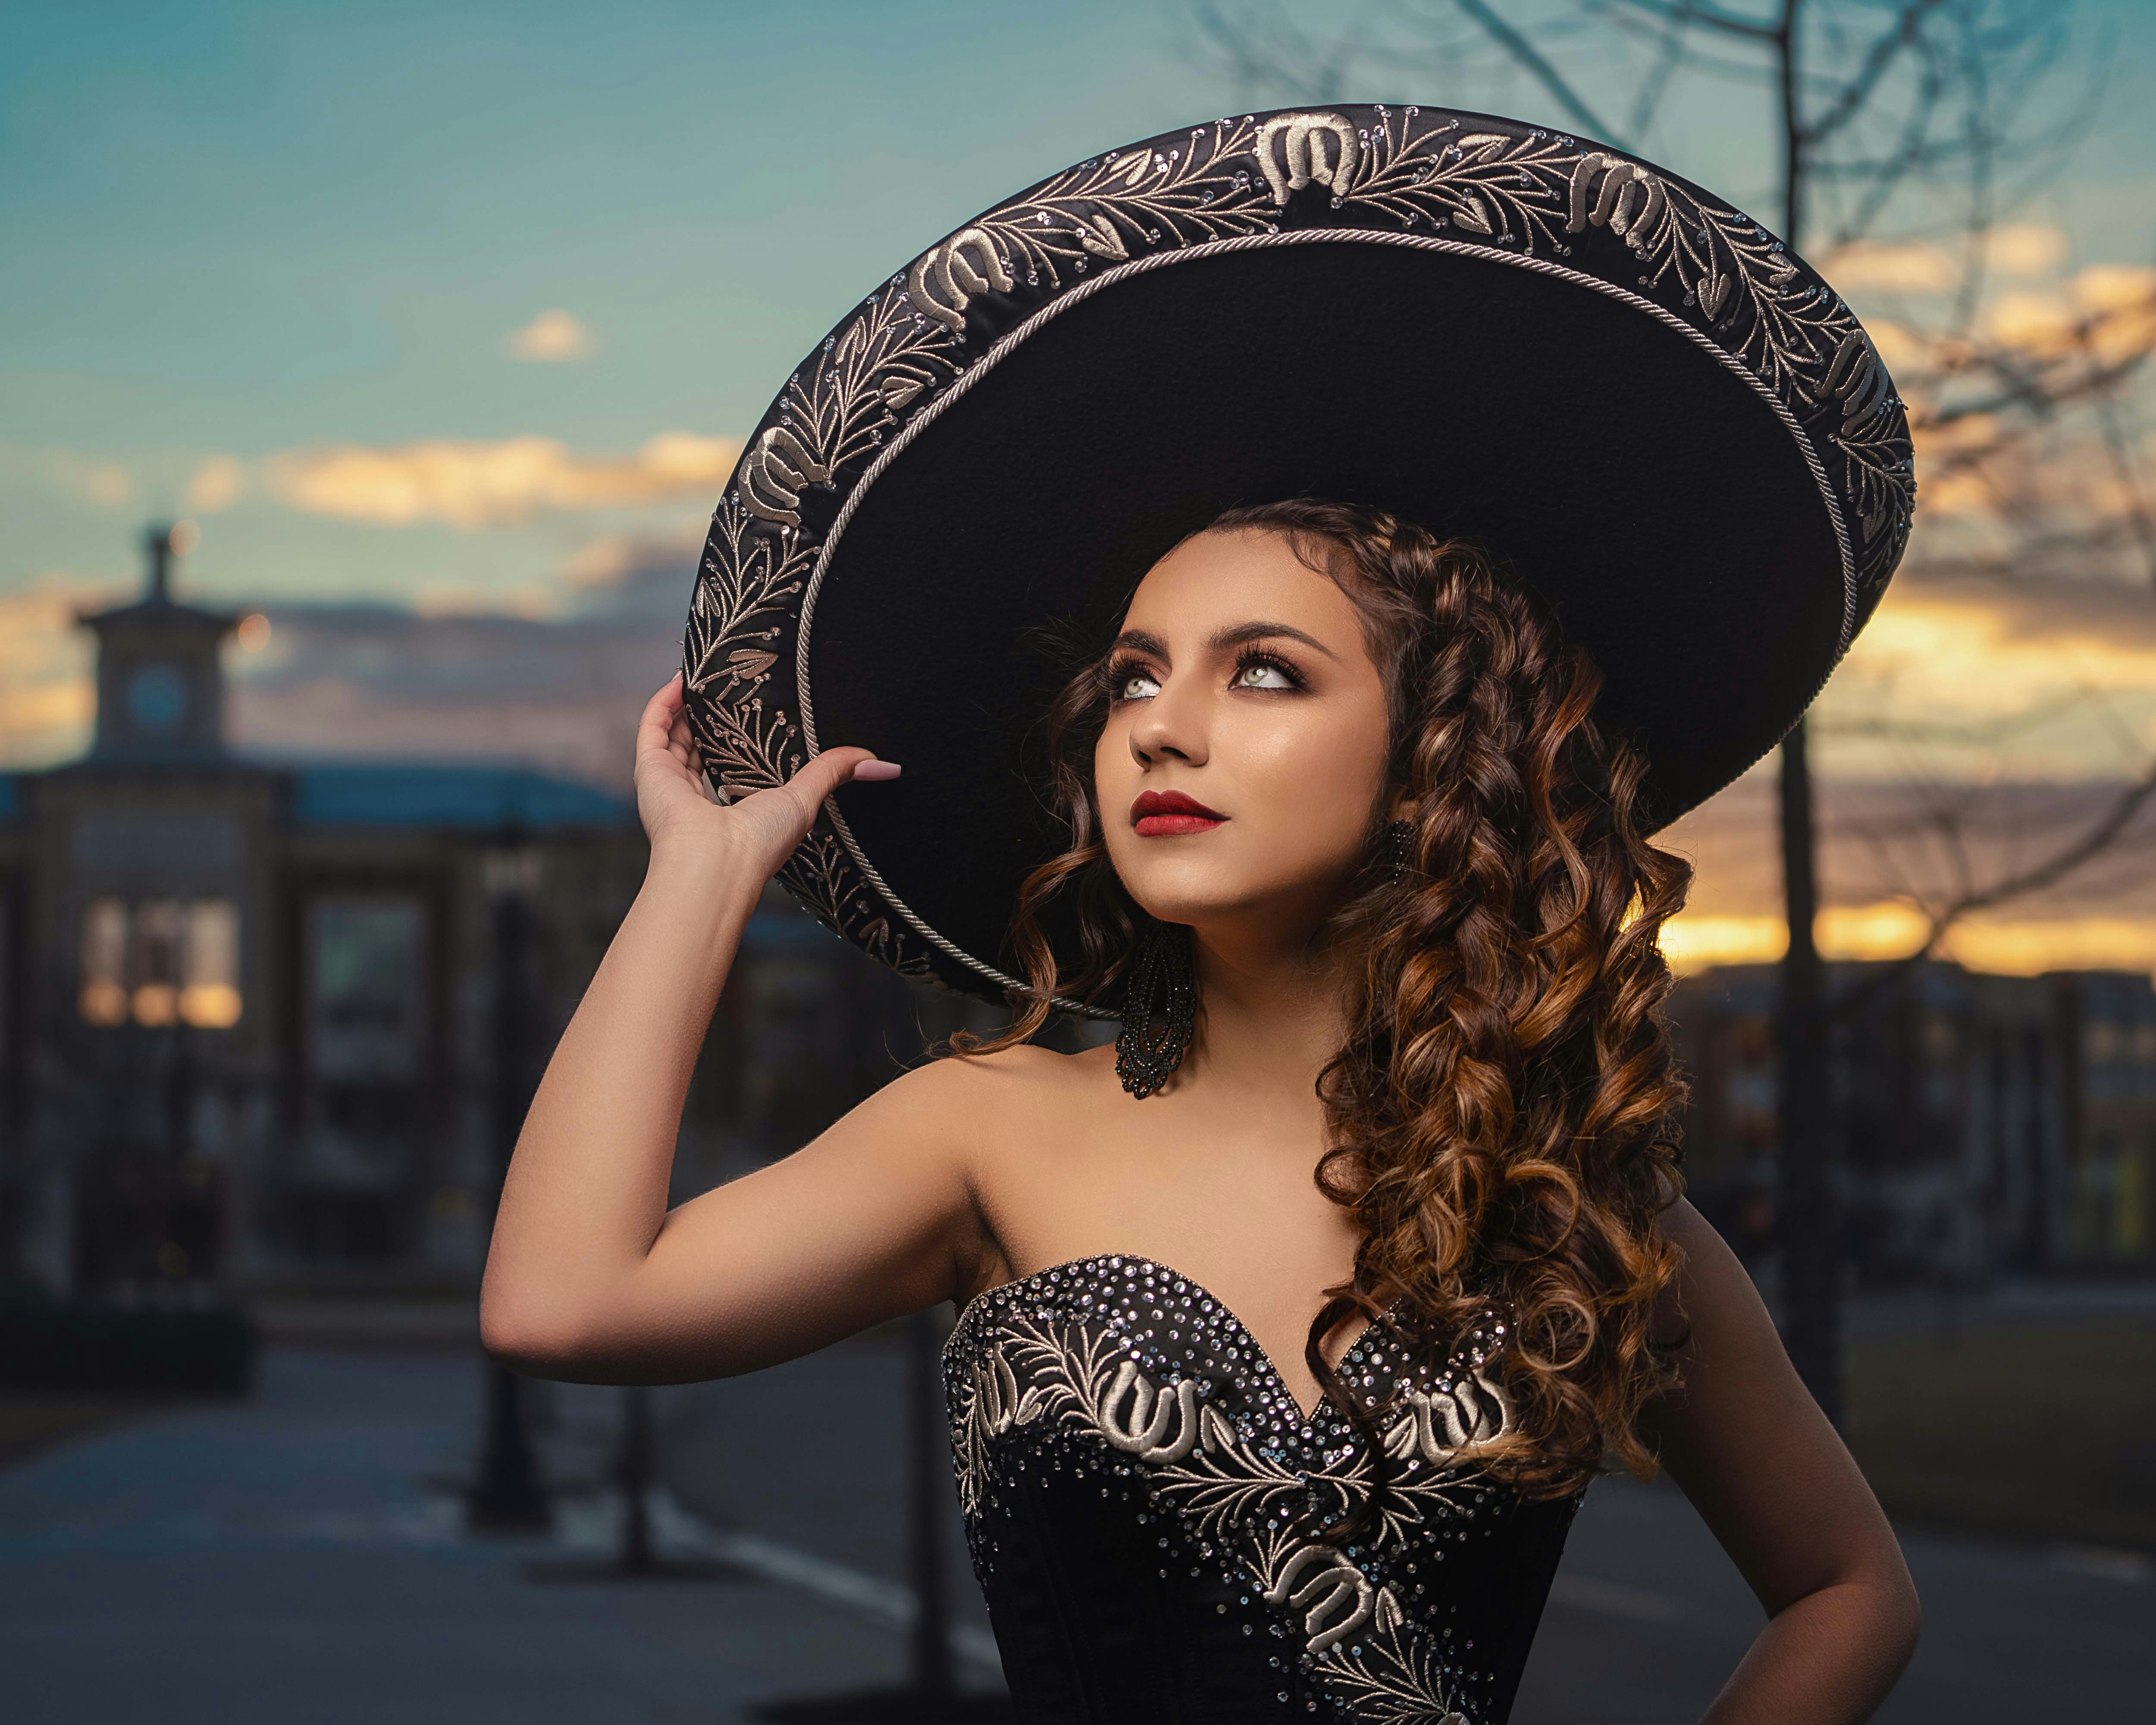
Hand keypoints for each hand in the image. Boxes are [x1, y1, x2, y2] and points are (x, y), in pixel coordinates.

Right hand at [633, 674, 899, 879]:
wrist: (717, 862)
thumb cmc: (760, 842)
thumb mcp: (805, 798)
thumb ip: (833, 772)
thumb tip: (883, 764)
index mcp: (730, 810)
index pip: (728, 768)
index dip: (734, 739)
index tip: (749, 710)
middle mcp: (695, 798)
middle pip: (697, 748)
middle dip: (706, 718)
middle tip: (722, 687)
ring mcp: (669, 784)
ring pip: (673, 736)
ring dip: (683, 706)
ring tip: (700, 676)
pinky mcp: (650, 772)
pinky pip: (652, 729)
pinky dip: (663, 703)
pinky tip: (679, 679)